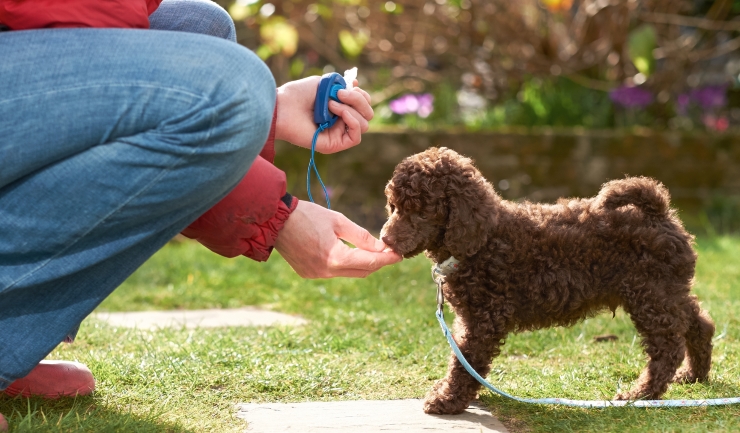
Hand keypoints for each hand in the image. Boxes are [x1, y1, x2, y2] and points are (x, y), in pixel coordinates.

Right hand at [274, 200, 401, 277]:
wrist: (275, 221)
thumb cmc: (307, 215)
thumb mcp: (338, 221)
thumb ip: (361, 236)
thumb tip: (381, 247)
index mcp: (335, 258)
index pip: (370, 263)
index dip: (387, 259)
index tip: (399, 254)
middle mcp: (326, 272)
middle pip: (362, 272)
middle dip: (377, 262)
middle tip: (388, 252)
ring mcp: (316, 275)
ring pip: (348, 273)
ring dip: (361, 264)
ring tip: (370, 250)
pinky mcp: (308, 274)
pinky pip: (334, 272)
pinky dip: (344, 264)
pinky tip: (347, 252)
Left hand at [275, 76, 373, 153]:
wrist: (282, 107)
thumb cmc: (298, 94)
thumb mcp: (325, 84)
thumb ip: (343, 86)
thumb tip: (358, 86)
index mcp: (340, 108)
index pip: (364, 105)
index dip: (361, 95)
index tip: (349, 85)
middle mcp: (341, 122)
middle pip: (368, 114)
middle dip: (358, 100)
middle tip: (340, 93)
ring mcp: (338, 133)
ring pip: (364, 124)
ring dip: (351, 109)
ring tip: (330, 104)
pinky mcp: (334, 144)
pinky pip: (356, 137)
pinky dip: (352, 121)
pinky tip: (338, 113)